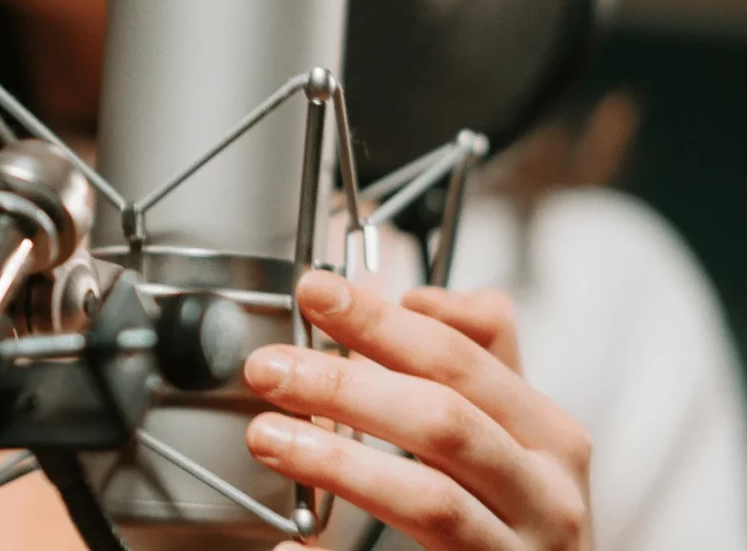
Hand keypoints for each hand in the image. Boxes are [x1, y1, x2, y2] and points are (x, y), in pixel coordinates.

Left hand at [243, 270, 592, 550]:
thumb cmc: (523, 505)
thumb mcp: (516, 424)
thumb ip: (475, 356)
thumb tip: (417, 298)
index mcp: (549, 435)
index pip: (462, 357)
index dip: (384, 322)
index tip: (319, 294)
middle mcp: (547, 495)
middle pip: (442, 421)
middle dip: (346, 387)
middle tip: (272, 367)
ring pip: (429, 500)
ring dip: (338, 462)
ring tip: (270, 438)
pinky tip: (294, 545)